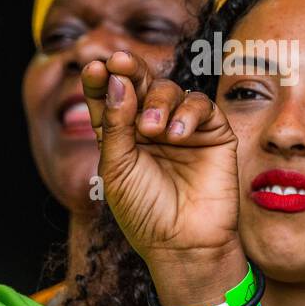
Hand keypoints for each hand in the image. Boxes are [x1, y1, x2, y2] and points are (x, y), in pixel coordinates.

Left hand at [82, 51, 244, 305]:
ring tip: (151, 128)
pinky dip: (187, 113)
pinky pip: (200, 106)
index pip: (107, 98)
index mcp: (120, 135)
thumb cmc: (144, 211)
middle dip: (129, 71)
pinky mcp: (212, 133)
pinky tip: (177, 135)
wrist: (182, 243)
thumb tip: (116, 80)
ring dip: (157, 101)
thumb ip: (115, 125)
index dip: (99, 81)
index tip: (92, 67)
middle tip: (119, 62)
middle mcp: (149, 127)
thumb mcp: (115, 168)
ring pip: (169, 90)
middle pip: (139, 85)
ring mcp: (181, 128)